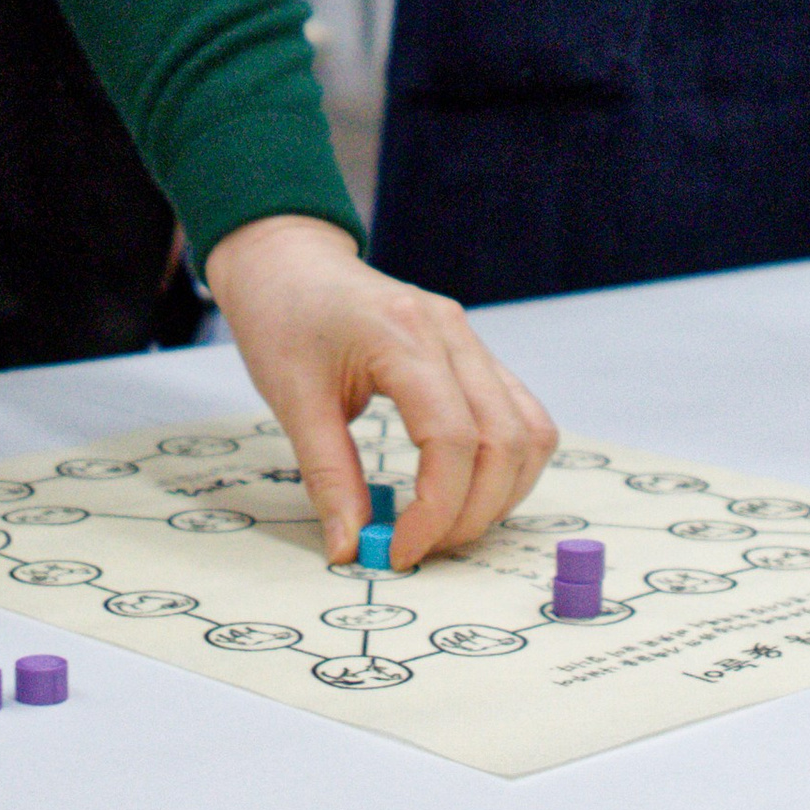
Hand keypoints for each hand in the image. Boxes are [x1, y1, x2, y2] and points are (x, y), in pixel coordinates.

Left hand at [201, 213, 556, 567]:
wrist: (286, 258)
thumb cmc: (282, 316)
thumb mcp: (291, 400)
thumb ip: (329, 477)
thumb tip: (351, 548)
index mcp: (404, 335)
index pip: (454, 440)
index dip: (436, 511)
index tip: (399, 551)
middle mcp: (451, 332)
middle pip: (504, 441)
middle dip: (472, 513)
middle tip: (420, 548)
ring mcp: (468, 338)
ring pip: (528, 431)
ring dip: (500, 493)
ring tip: (444, 526)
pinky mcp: (472, 351)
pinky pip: (519, 414)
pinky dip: (505, 463)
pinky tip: (466, 490)